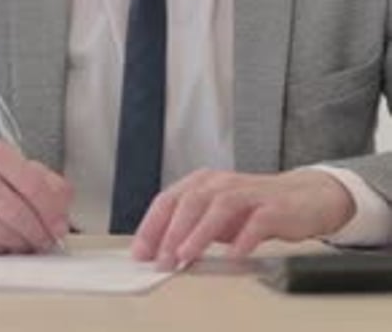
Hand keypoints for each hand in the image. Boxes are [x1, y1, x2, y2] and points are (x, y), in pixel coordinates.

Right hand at [0, 139, 71, 253]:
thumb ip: (46, 182)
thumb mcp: (16, 166)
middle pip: (18, 213)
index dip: (51, 210)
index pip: (32, 185)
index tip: (60, 225)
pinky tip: (8, 242)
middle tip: (49, 239)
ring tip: (31, 242)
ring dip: (23, 244)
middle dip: (39, 232)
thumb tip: (63, 208)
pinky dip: (3, 249)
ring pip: (2, 233)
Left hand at [131, 168, 354, 268]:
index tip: (140, 253)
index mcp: (204, 183)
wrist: (304, 198)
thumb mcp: (218, 217)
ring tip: (185, 255)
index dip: (152, 225)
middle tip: (161, 260)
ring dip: (199, 232)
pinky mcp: (274, 208)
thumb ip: (192, 230)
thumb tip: (160, 254)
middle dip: (172, 231)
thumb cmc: (255, 209)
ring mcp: (249, 194)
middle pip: (191, 200)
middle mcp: (223, 183)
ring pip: (219, 206)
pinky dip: (243, 238)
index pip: (170, 199)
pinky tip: (233, 256)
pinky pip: (257, 222)